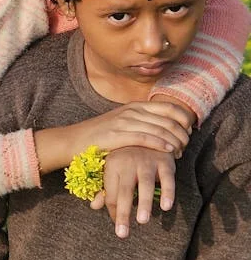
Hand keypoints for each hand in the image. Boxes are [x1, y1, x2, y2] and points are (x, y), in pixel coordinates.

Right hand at [35, 101, 191, 173]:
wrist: (72, 141)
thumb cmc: (99, 137)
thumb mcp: (122, 124)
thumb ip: (142, 123)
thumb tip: (166, 130)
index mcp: (135, 106)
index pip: (170, 108)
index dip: (185, 120)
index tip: (188, 134)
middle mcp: (131, 111)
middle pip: (169, 119)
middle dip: (183, 134)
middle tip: (185, 147)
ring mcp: (123, 122)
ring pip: (160, 129)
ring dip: (175, 142)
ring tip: (179, 153)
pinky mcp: (116, 135)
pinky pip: (145, 138)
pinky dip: (160, 144)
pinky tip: (168, 151)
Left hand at [89, 146, 175, 237]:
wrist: (149, 132)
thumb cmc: (127, 156)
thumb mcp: (114, 169)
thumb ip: (105, 189)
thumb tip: (94, 206)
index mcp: (111, 165)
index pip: (111, 193)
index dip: (114, 211)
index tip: (118, 228)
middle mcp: (127, 162)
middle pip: (124, 191)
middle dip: (123, 213)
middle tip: (122, 233)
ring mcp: (146, 160)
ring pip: (144, 184)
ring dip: (144, 203)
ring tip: (142, 221)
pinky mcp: (164, 160)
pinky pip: (166, 178)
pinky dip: (167, 192)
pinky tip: (166, 206)